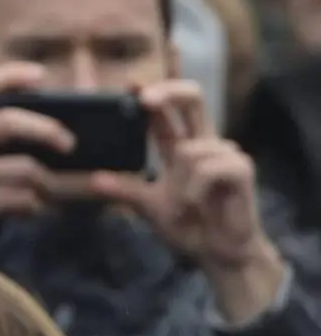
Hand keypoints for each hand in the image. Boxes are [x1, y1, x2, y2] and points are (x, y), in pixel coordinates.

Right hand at [0, 63, 75, 228]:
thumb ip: (29, 116)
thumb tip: (73, 89)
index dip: (11, 77)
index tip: (41, 77)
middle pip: (9, 123)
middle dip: (47, 130)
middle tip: (70, 143)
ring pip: (27, 168)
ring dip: (52, 179)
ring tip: (57, 186)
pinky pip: (24, 198)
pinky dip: (38, 202)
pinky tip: (35, 204)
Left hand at [90, 80, 285, 322]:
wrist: (217, 253)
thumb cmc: (188, 225)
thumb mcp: (148, 206)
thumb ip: (125, 190)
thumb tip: (95, 179)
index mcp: (180, 147)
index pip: (167, 111)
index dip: (153, 91)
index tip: (130, 81)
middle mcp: (203, 143)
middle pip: (193, 98)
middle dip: (169, 90)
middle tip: (143, 98)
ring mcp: (224, 154)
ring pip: (192, 149)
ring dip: (181, 184)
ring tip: (182, 207)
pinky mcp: (241, 169)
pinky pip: (208, 168)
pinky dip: (195, 190)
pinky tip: (196, 204)